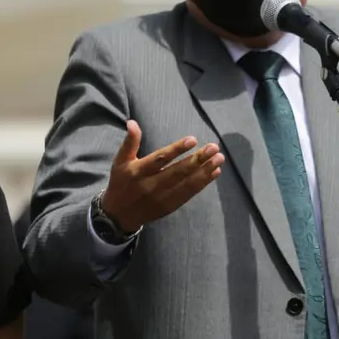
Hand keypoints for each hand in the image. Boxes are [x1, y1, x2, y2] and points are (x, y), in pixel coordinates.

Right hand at [100, 120, 224, 232]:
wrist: (119, 215)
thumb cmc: (121, 182)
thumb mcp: (120, 161)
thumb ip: (130, 142)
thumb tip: (133, 122)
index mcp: (139, 171)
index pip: (160, 159)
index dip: (176, 149)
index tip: (193, 140)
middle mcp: (151, 185)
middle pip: (178, 171)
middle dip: (198, 160)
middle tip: (214, 148)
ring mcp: (162, 197)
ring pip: (187, 183)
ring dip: (205, 171)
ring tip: (219, 159)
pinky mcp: (170, 206)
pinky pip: (189, 194)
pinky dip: (202, 183)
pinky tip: (214, 172)